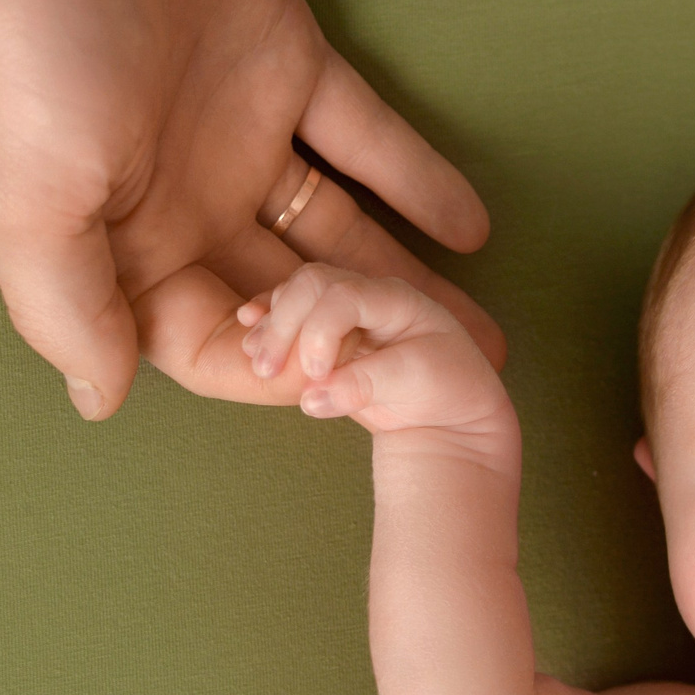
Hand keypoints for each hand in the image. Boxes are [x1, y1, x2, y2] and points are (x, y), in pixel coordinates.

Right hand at [0, 0, 501, 421]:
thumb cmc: (20, 30)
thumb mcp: (24, 191)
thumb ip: (66, 303)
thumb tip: (100, 400)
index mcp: (106, 238)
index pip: (206, 341)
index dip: (275, 372)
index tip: (352, 399)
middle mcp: (175, 199)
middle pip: (286, 295)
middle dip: (362, 343)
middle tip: (453, 390)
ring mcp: (238, 132)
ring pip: (336, 229)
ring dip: (407, 280)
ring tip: (484, 335)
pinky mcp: (287, 62)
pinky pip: (366, 140)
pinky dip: (418, 181)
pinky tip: (473, 229)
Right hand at [237, 263, 514, 446]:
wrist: (449, 409)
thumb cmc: (446, 390)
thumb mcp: (414, 385)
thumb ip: (364, 385)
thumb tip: (312, 399)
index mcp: (396, 298)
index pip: (343, 296)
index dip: (319, 332)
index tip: (317, 376)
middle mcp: (367, 294)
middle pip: (311, 284)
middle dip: (284, 322)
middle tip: (268, 370)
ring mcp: (344, 309)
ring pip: (293, 296)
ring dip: (269, 326)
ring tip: (255, 361)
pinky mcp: (324, 331)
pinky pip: (288, 315)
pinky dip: (266, 324)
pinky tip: (246, 335)